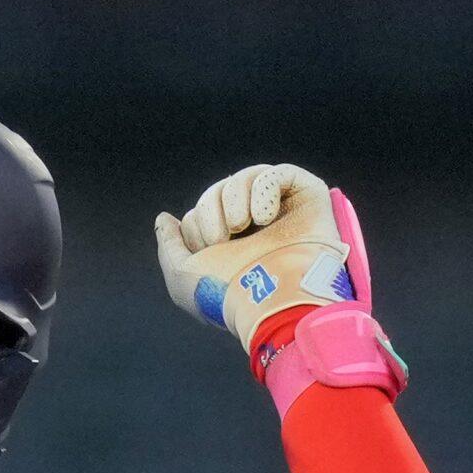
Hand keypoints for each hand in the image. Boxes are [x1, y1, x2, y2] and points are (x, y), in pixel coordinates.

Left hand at [154, 163, 368, 358]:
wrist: (268, 300)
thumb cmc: (225, 294)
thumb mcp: (181, 275)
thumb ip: (170, 245)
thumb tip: (164, 218)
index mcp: (227, 246)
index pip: (199, 214)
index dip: (196, 228)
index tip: (208, 252)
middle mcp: (255, 228)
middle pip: (217, 193)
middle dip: (210, 212)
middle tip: (222, 241)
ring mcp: (283, 211)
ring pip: (244, 179)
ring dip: (233, 201)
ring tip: (242, 226)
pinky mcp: (307, 197)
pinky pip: (276, 173)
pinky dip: (263, 190)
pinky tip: (264, 218)